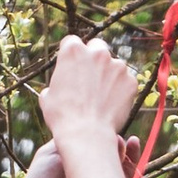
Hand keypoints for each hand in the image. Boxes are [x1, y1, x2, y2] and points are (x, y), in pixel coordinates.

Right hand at [38, 33, 140, 149]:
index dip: (70, 55)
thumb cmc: (62, 117)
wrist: (86, 135)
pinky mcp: (131, 80)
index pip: (71, 42)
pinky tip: (111, 105)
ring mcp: (117, 65)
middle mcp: (97, 52)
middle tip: (89, 79)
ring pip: (113, 65)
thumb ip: (55, 83)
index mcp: (73, 51)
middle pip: (96, 46)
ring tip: (100, 98)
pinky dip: (120, 90)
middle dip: (93, 58)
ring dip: (108, 75)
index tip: (71, 66)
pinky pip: (125, 82)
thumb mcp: (47, 97)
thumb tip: (57, 86)